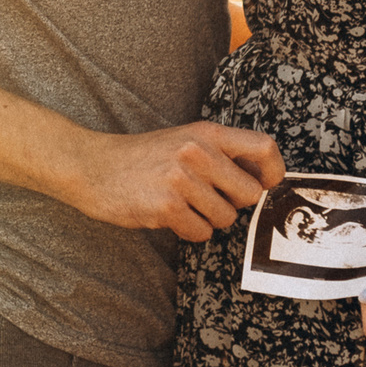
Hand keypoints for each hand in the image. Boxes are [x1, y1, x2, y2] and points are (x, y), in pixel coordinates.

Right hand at [51, 122, 283, 242]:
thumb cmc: (141, 158)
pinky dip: (187, 231)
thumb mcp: (183, 140)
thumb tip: (260, 182)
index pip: (265, 147)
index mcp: (206, 133)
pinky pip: (200, 233)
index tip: (264, 185)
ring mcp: (181, 179)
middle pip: (249, 193)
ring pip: (225, 218)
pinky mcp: (166, 206)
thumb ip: (219, 154)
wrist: (91, 166)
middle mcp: (197, 152)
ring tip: (180, 204)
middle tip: (206, 198)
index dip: (274, 172)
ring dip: (206, 219)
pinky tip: (167, 215)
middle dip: (232, 204)